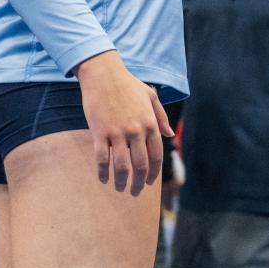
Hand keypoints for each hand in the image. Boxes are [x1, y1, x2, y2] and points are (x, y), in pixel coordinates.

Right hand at [76, 51, 173, 195]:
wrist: (104, 75)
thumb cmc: (128, 85)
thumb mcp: (151, 97)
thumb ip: (161, 117)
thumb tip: (169, 136)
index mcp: (151, 124)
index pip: (156, 156)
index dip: (154, 173)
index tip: (150, 183)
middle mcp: (136, 131)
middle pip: (141, 165)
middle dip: (140, 183)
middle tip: (136, 192)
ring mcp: (117, 133)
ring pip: (121, 166)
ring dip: (122, 181)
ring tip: (120, 189)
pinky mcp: (99, 132)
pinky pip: (101, 158)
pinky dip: (103, 172)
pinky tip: (103, 179)